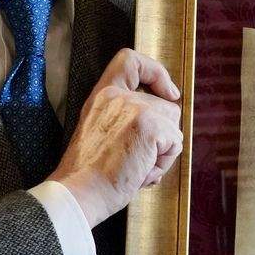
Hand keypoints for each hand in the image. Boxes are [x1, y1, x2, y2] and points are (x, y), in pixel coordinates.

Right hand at [50, 49, 182, 223]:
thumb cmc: (89, 174)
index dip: (156, 72)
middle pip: (167, 106)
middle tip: (136, 158)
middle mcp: (118, 97)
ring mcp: (136, 109)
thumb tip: (166, 115)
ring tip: (136, 166)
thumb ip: (126, 116)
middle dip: (161, 136)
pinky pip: (175, 144)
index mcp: (102, 96)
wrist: (79, 193)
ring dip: (162, 152)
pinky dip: (163, 163)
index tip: (168, 92)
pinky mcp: (150, 127)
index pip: (130, 60)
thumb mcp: (101, 130)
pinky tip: (141, 172)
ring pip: (174, 127)